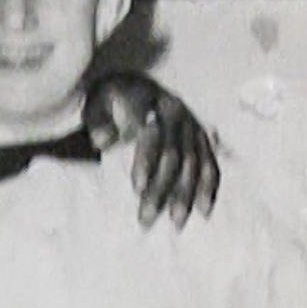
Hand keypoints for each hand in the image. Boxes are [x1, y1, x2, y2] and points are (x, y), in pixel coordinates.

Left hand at [84, 74, 219, 228]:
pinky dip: (208, 187)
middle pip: (173, 155)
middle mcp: (176, 112)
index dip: (146, 162)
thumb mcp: (96, 104)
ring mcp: (191, 124)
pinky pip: (210, 163)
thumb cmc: (108, 100)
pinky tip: (204, 210)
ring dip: (185, 195)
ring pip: (193, 163)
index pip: (152, 136)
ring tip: (175, 223)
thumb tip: (103, 140)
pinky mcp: (201, 135)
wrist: (130, 85)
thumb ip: (98, 121)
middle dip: (161, 189)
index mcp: (151, 101)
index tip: (136, 188)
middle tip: (146, 219)